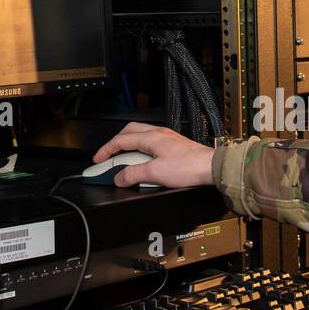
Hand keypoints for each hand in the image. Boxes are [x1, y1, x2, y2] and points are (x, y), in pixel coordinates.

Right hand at [92, 122, 215, 188]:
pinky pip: (151, 143)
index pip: (121, 140)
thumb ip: (133, 174)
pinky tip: (143, 162)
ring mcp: (167, 138)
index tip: (97, 160)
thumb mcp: (155, 173)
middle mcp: (159, 134)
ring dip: (129, 146)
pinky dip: (141, 151)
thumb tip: (119, 177)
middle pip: (129, 132)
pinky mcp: (174, 146)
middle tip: (108, 156)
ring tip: (124, 160)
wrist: (211, 168)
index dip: (106, 150)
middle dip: (115, 143)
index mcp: (151, 137)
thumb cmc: (189, 167)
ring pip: (140, 136)